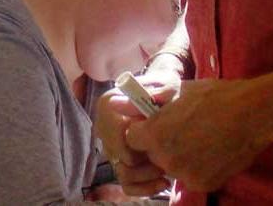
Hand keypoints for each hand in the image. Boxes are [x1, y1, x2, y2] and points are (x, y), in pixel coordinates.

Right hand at [94, 69, 179, 197]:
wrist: (167, 101)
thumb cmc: (166, 91)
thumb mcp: (168, 84)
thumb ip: (162, 89)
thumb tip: (150, 99)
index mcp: (109, 104)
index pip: (114, 129)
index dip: (134, 138)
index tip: (154, 138)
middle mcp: (104, 127)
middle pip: (118, 154)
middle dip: (143, 160)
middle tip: (164, 158)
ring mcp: (111, 148)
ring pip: (122, 172)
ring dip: (146, 175)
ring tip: (165, 170)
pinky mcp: (121, 164)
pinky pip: (127, 185)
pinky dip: (145, 188)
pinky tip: (162, 182)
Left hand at [122, 77, 272, 194]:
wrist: (253, 114)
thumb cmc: (215, 97)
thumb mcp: (176, 92)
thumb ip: (145, 102)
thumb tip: (116, 103)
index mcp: (154, 134)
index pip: (132, 139)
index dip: (143, 131)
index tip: (156, 125)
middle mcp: (166, 158)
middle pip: (152, 155)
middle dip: (161, 145)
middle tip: (183, 131)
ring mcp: (185, 173)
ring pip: (172, 167)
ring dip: (180, 158)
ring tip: (200, 140)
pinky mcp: (204, 184)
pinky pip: (191, 177)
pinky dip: (198, 168)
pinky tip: (212, 151)